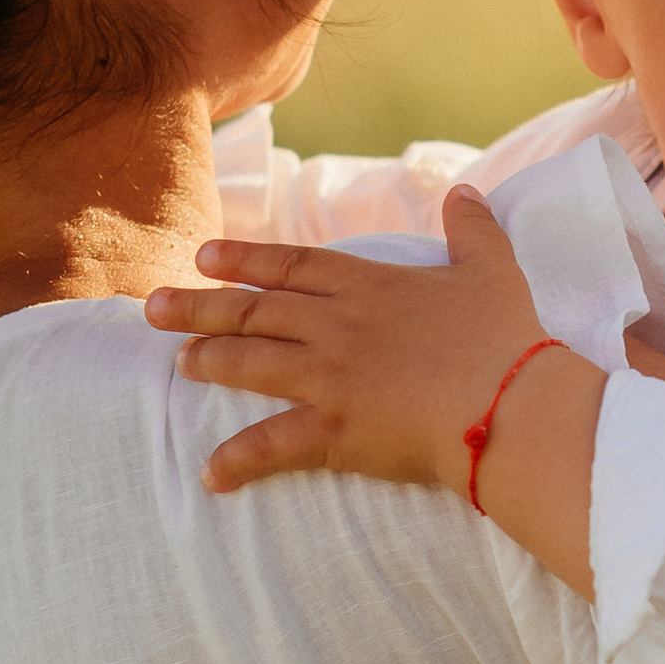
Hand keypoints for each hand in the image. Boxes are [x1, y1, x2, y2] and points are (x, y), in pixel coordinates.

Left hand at [145, 186, 579, 500]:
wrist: (511, 402)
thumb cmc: (506, 337)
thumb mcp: (493, 270)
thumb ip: (473, 229)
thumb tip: (466, 190)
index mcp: (369, 285)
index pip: (291, 265)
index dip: (244, 260)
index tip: (204, 257)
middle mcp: (336, 325)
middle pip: (253, 310)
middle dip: (199, 306)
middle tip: (153, 307)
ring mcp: (329, 377)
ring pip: (250, 363)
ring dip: (209, 361)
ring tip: (180, 362)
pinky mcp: (335, 430)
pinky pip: (272, 445)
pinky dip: (238, 460)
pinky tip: (210, 473)